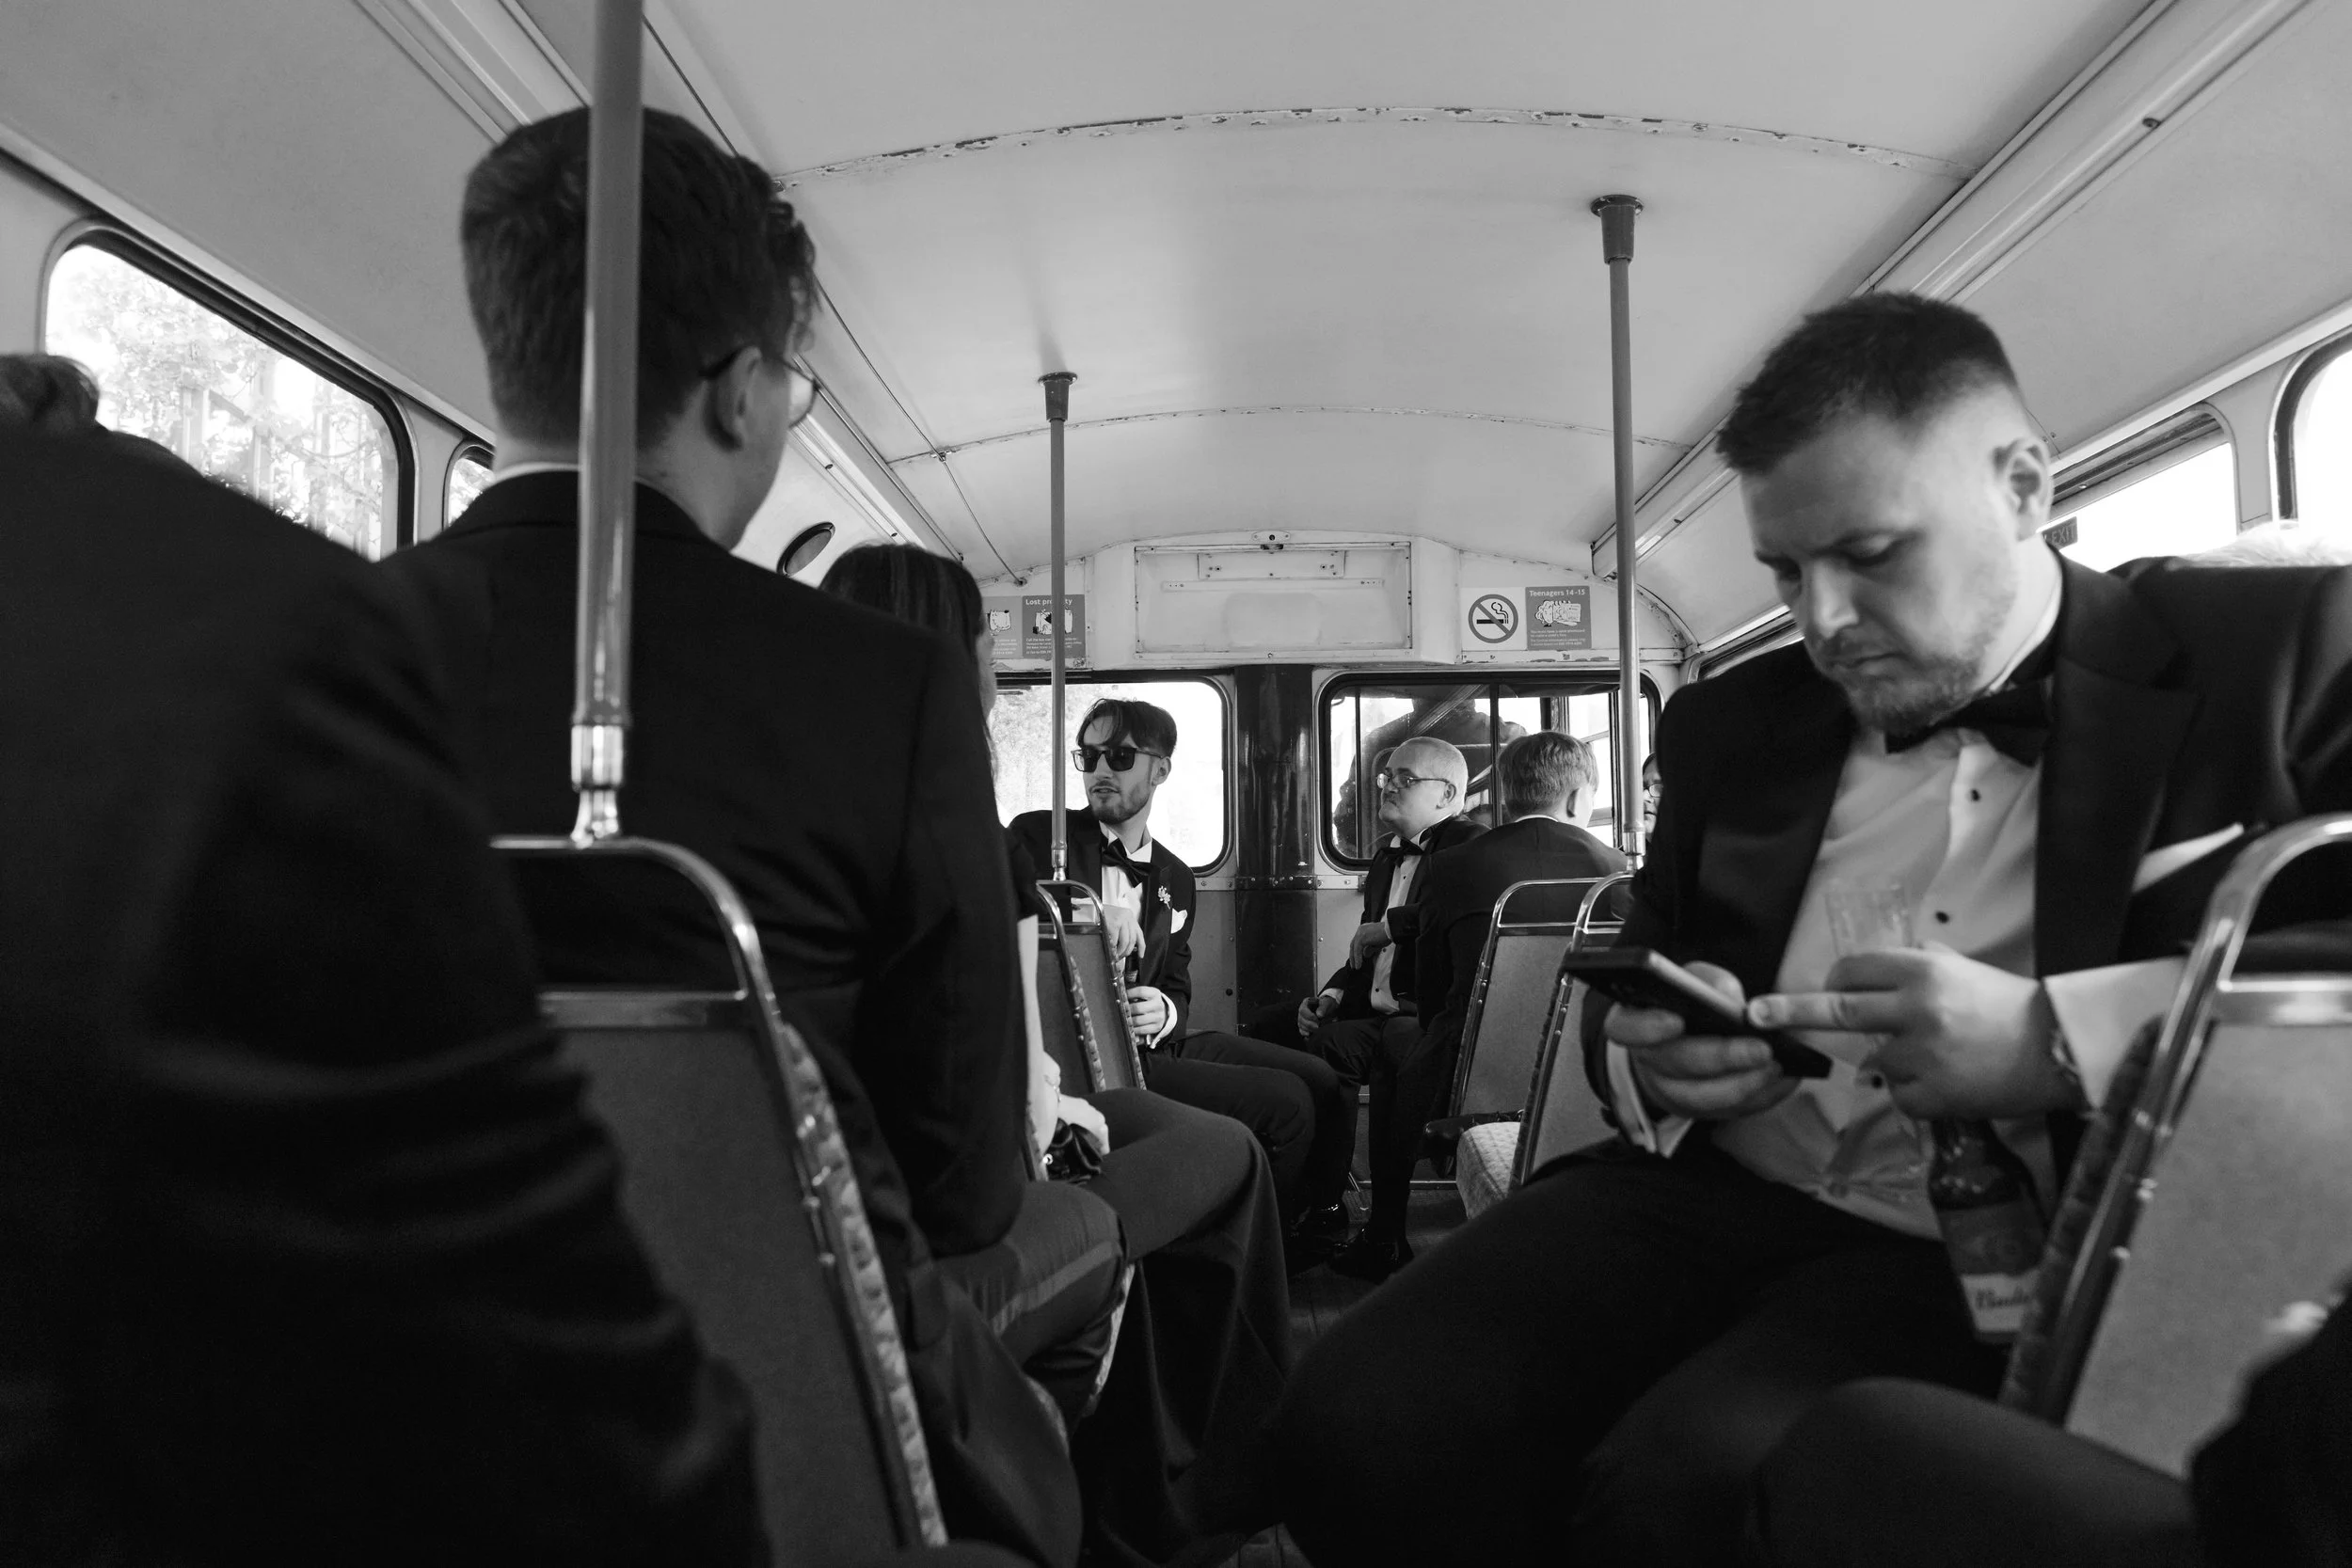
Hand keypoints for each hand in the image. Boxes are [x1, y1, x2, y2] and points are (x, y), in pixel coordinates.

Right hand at [1100, 904, 1143, 963]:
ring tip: (1115, 954)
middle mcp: (1127, 916)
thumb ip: (1122, 930)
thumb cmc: (1100, 914)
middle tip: (1121, 956)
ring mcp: (1121, 920)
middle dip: (1127, 951)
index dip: (1141, 946)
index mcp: (1129, 915)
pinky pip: (1115, 941)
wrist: (1089, 909)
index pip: (1139, 933)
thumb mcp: (1115, 919)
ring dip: (1120, 951)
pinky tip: (1109, 948)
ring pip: (1125, 942)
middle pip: (1132, 939)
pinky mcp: (1113, 924)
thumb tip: (1125, 947)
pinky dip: (1112, 947)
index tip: (1140, 954)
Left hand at [1125, 986, 1168, 1040]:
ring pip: (1138, 1020)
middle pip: (1138, 1007)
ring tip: (1123, 1020)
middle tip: (1120, 1011)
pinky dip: (1133, 1030)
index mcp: (1155, 993)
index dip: (1129, 994)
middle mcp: (1158, 1005)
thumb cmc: (1149, 1003)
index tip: (1121, 997)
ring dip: (1128, 1021)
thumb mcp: (1145, 996)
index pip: (1140, 991)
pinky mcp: (1157, 1027)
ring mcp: (1158, 1017)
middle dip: (1126, 1010)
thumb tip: (1120, 999)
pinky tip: (1129, 1028)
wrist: (1163, 1013)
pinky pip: (1142, 1030)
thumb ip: (1134, 996)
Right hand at [1295, 990, 1340, 1037]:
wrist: (1328, 1009)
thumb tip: (1319, 1015)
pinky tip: (1310, 1035)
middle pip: (1301, 1019)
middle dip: (1309, 1024)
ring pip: (1301, 1025)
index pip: (1303, 1010)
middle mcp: (1302, 1011)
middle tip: (1318, 1027)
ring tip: (1317, 1030)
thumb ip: (1323, 1008)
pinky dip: (1305, 1033)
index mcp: (1305, 1003)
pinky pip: (1301, 1030)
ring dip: (1308, 1029)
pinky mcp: (1304, 1025)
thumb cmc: (1326, 1004)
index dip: (1309, 1016)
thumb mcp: (1326, 1004)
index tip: (1317, 1019)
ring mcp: (1302, 1018)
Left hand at [1347, 920, 1390, 968]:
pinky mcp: (1361, 938)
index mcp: (1364, 929)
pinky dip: (1357, 958)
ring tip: (1356, 967)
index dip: (1356, 951)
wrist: (1391, 930)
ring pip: (1354, 948)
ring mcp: (1360, 933)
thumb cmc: (1387, 935)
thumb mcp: (1377, 944)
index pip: (1357, 942)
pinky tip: (1358, 965)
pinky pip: (1357, 950)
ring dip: (1355, 958)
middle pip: (1353, 944)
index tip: (1356, 959)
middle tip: (1353, 965)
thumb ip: (1370, 949)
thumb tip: (1365, 955)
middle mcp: (1360, 930)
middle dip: (1353, 955)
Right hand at [1606, 960, 1797, 1121]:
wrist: (1685, 1040)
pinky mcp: (1699, 1111)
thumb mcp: (1695, 981)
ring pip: (1704, 1097)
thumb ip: (1710, 983)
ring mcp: (1670, 1092)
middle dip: (1722, 1057)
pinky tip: (1786, 1078)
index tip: (1677, 1019)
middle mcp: (1647, 1061)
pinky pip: (1730, 1111)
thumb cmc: (1688, 1004)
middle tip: (1762, 1048)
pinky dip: (1761, 1096)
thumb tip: (1733, 1001)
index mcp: (1634, 1022)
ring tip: (1778, 1064)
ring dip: (1745, 1083)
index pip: (1625, 1028)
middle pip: (1676, 1065)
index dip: (1647, 1027)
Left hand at [1747, 947, 2069, 1118]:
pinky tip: (1947, 1080)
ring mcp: (1922, 1056)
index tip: (1824, 987)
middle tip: (1755, 1013)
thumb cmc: (2006, 1005)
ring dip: (1893, 1061)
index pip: (1853, 972)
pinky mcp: (1932, 1095)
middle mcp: (1916, 1010)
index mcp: (1922, 972)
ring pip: (1874, 1061)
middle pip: (1837, 1012)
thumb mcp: (1960, 969)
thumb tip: (1872, 970)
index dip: (1835, 980)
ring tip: (1939, 1056)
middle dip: (1790, 1010)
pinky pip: (1899, 1095)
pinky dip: (1913, 1091)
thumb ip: (1915, 965)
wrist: (2057, 1049)